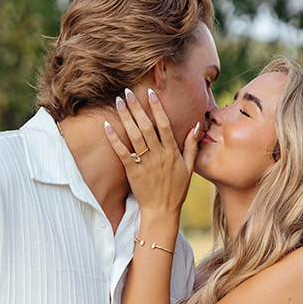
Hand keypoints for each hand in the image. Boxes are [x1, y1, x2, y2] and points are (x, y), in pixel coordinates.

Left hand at [104, 87, 199, 217]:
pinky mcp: (132, 172)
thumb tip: (196, 125)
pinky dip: (114, 139)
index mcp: (172, 152)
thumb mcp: (190, 168)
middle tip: (127, 91)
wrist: (162, 211)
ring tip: (118, 102)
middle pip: (146, 126)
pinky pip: (122, 153)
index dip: (157, 108)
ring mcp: (145, 163)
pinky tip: (106, 126)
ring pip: (134, 136)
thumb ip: (192, 146)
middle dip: (137, 107)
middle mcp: (158, 155)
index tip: (150, 92)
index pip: (165, 125)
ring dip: (125, 117)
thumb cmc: (176, 190)